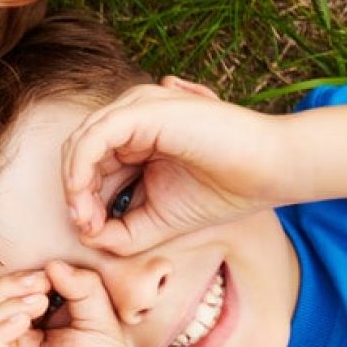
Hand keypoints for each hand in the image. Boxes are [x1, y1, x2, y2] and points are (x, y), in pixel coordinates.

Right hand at [0, 262, 152, 346]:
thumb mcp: (98, 321)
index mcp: (21, 341)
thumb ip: (82, 288)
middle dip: (4, 289)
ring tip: (36, 302)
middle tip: (38, 284)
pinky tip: (24, 321)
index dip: (16, 282)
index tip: (47, 274)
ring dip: (1, 306)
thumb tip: (53, 263)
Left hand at [63, 79, 289, 252]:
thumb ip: (121, 231)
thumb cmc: (223, 192)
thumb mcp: (160, 220)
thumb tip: (85, 236)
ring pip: (81, 142)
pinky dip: (81, 166)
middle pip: (79, 154)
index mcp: (136, 140)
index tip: (90, 233)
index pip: (89, 166)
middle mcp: (133, 119)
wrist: (271, 171)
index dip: (81, 200)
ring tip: (86, 218)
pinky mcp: (144, 110)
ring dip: (75, 184)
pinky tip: (84, 194)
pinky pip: (95, 135)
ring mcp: (138, 110)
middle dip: (75, 194)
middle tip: (84, 227)